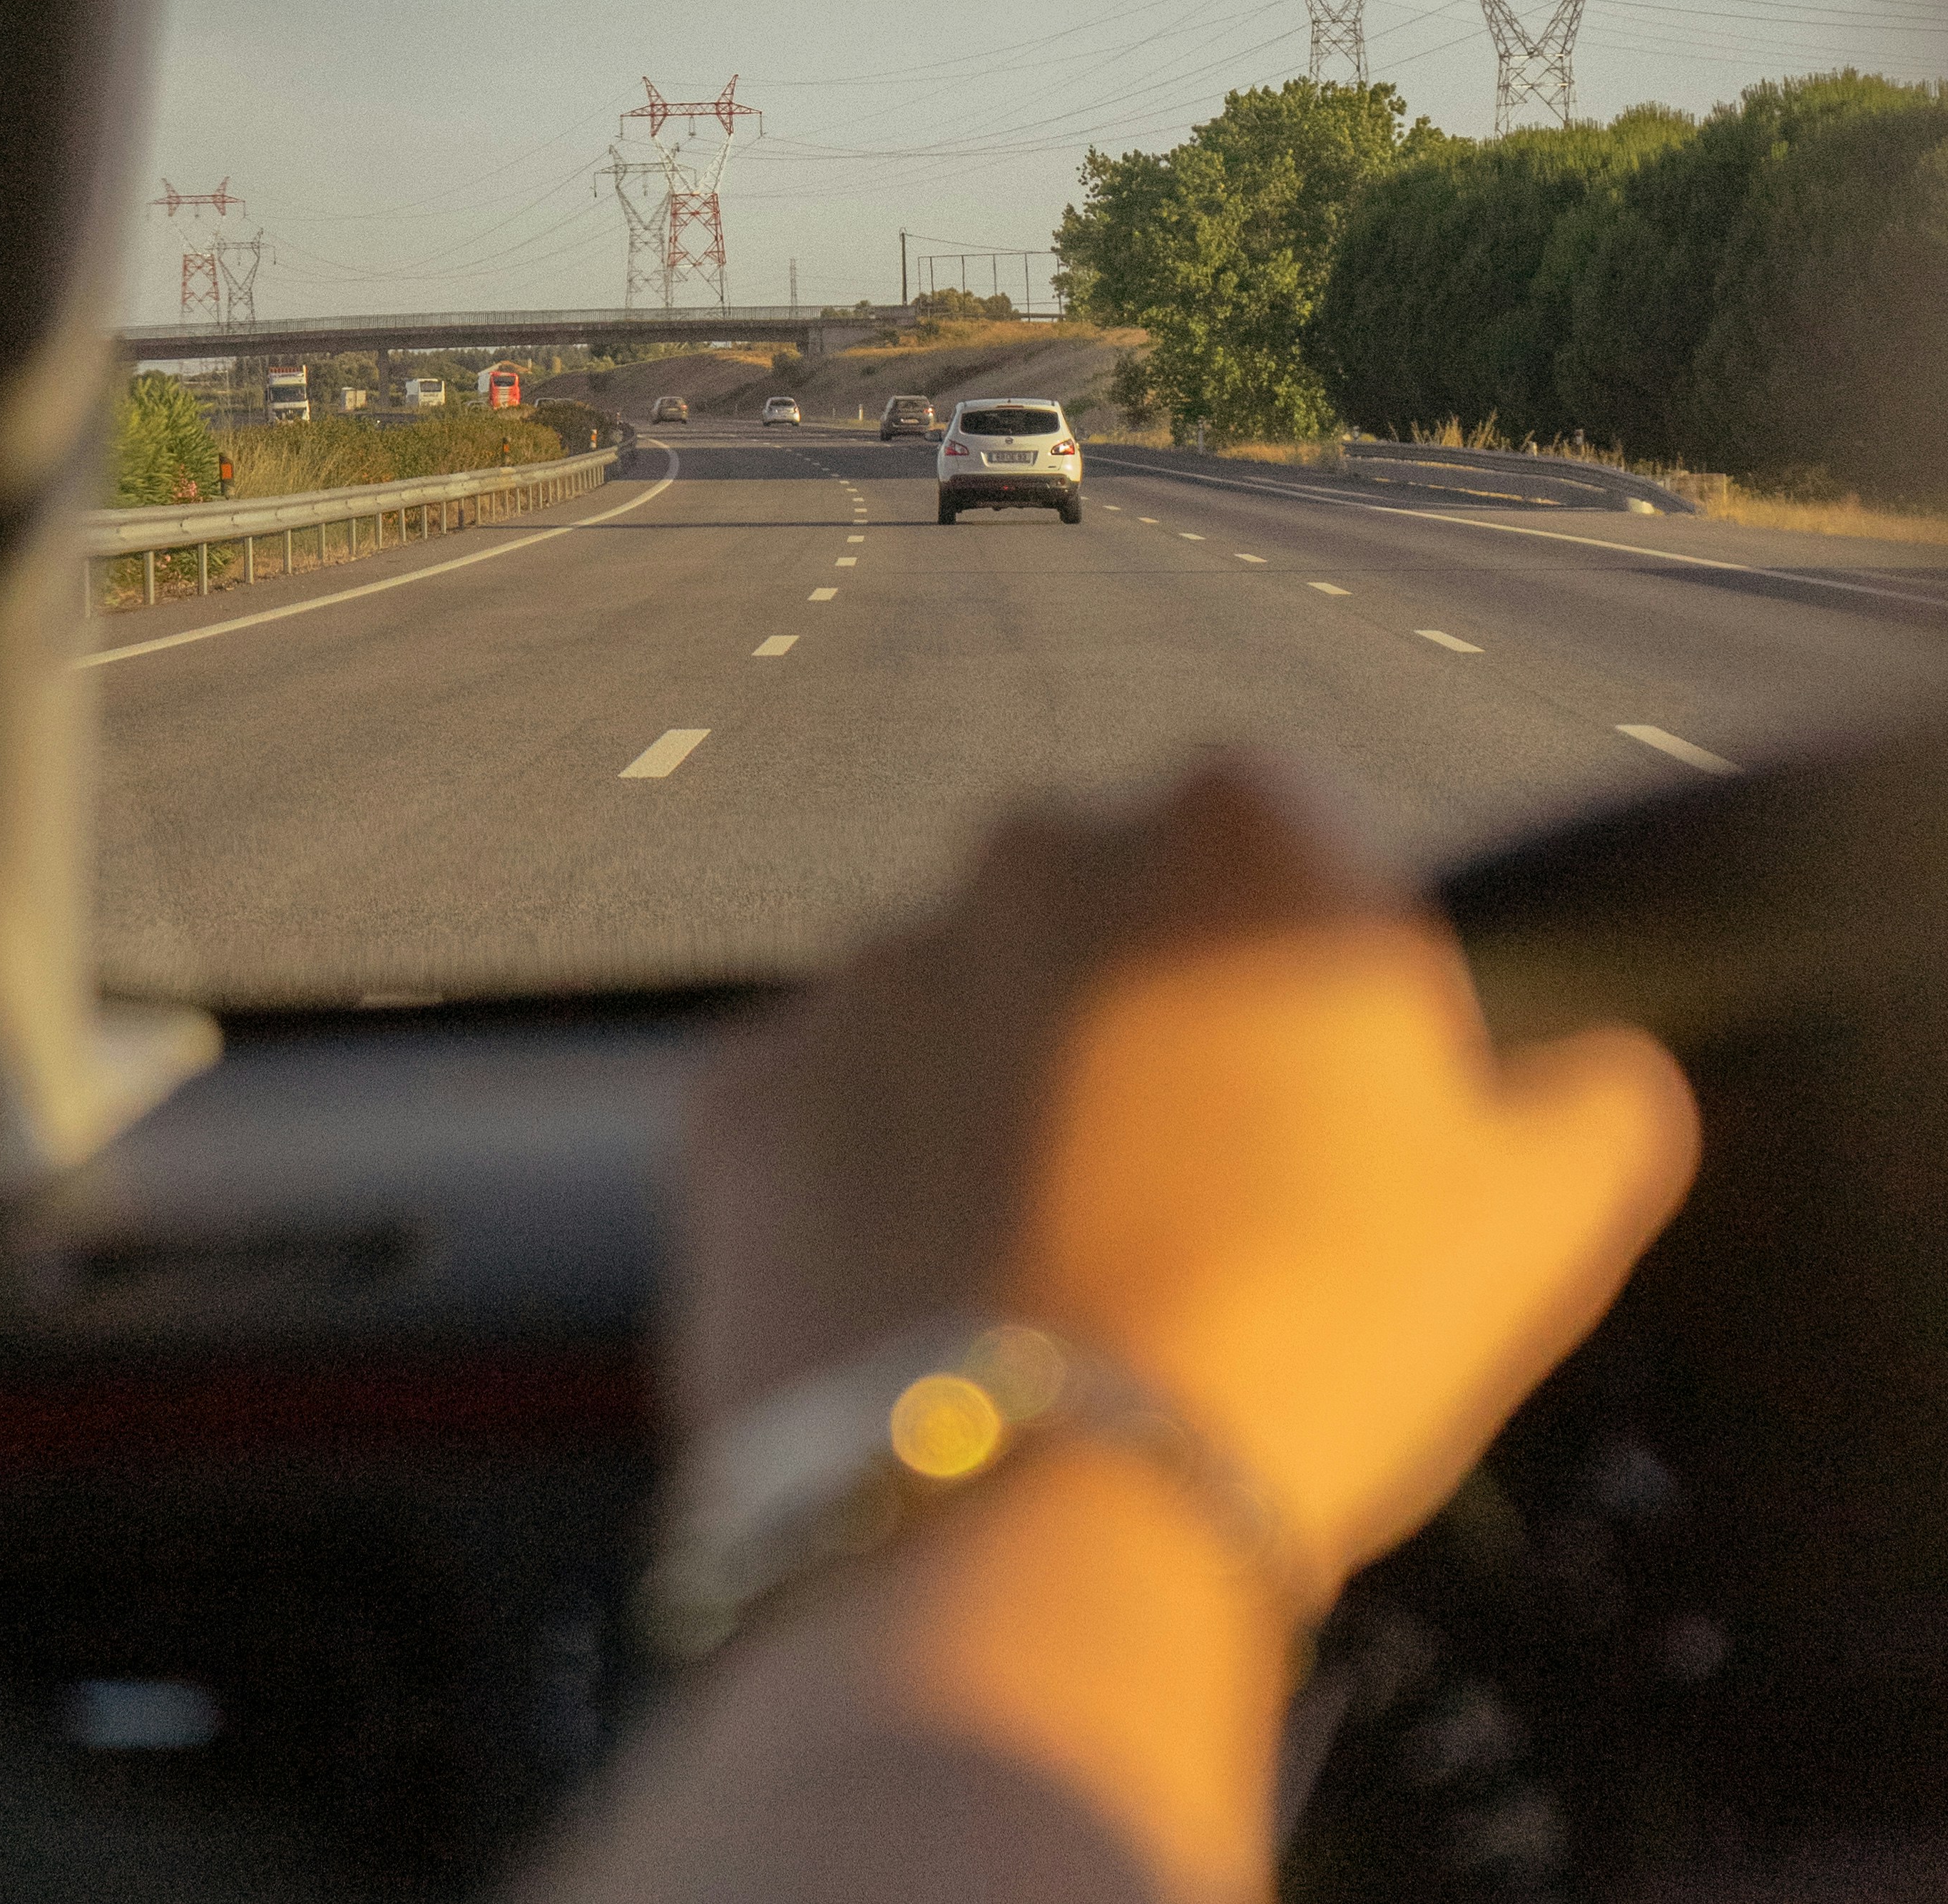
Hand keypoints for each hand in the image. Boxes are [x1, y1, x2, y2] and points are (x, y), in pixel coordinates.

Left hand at [677, 757, 1698, 1605]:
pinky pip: (833, 1124)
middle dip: (1163, 1040)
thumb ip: (1598, 1095)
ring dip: (1013, 1113)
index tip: (1341, 1143)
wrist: (1025, 1520)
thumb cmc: (1308, 1330)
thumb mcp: (1540, 1216)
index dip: (1336, 999)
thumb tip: (1598, 1070)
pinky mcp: (743, 1091)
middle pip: (1126, 927)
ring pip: (970, 1023)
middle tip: (1208, 1226)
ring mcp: (864, 962)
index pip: (1311, 858)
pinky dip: (876, 1197)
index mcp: (1233, 820)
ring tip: (1064, 1293)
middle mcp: (1030, 844)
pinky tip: (939, 1314)